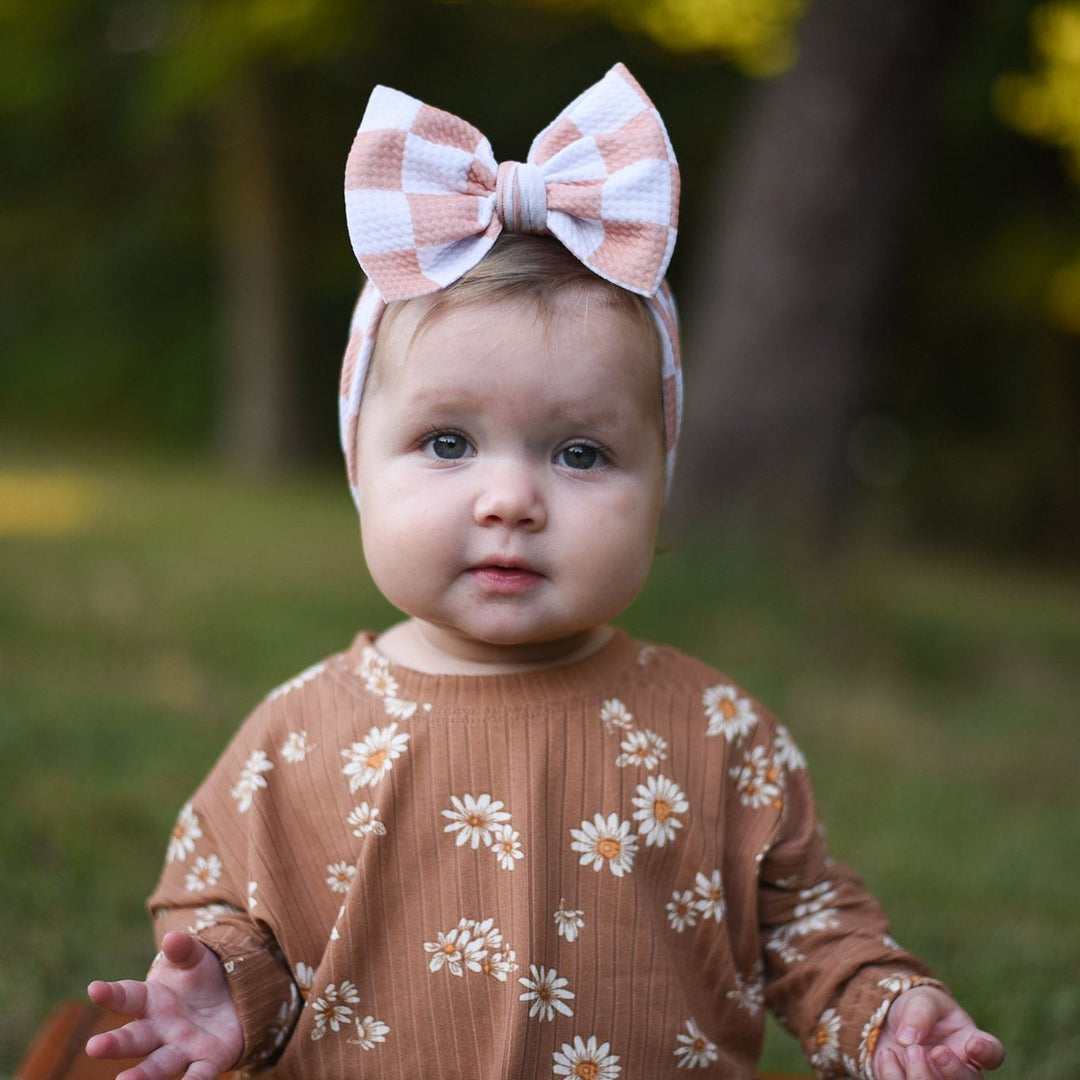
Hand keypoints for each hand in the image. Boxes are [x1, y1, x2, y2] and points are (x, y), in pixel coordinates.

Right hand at [86, 931, 243, 1079]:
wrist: (233, 997)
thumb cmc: (201, 978)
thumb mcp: (194, 958)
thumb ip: (184, 950)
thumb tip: (173, 938)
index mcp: (152, 1001)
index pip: (128, 997)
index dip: (111, 993)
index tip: (94, 988)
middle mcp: (160, 1029)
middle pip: (134, 1038)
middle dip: (115, 1044)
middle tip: (94, 1047)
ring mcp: (181, 1048)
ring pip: (158, 1065)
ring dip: (143, 1076)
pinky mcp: (207, 1061)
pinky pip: (198, 1075)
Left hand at [874, 986, 1003, 1079]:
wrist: (890, 1022)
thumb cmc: (916, 1009)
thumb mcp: (920, 1000)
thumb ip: (920, 1013)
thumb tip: (908, 1038)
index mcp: (970, 1043)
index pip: (991, 1052)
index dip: (986, 1052)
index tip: (973, 1045)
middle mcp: (961, 1069)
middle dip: (954, 1072)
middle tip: (936, 1052)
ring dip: (922, 1076)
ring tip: (906, 1049)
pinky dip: (893, 1075)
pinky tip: (886, 1055)